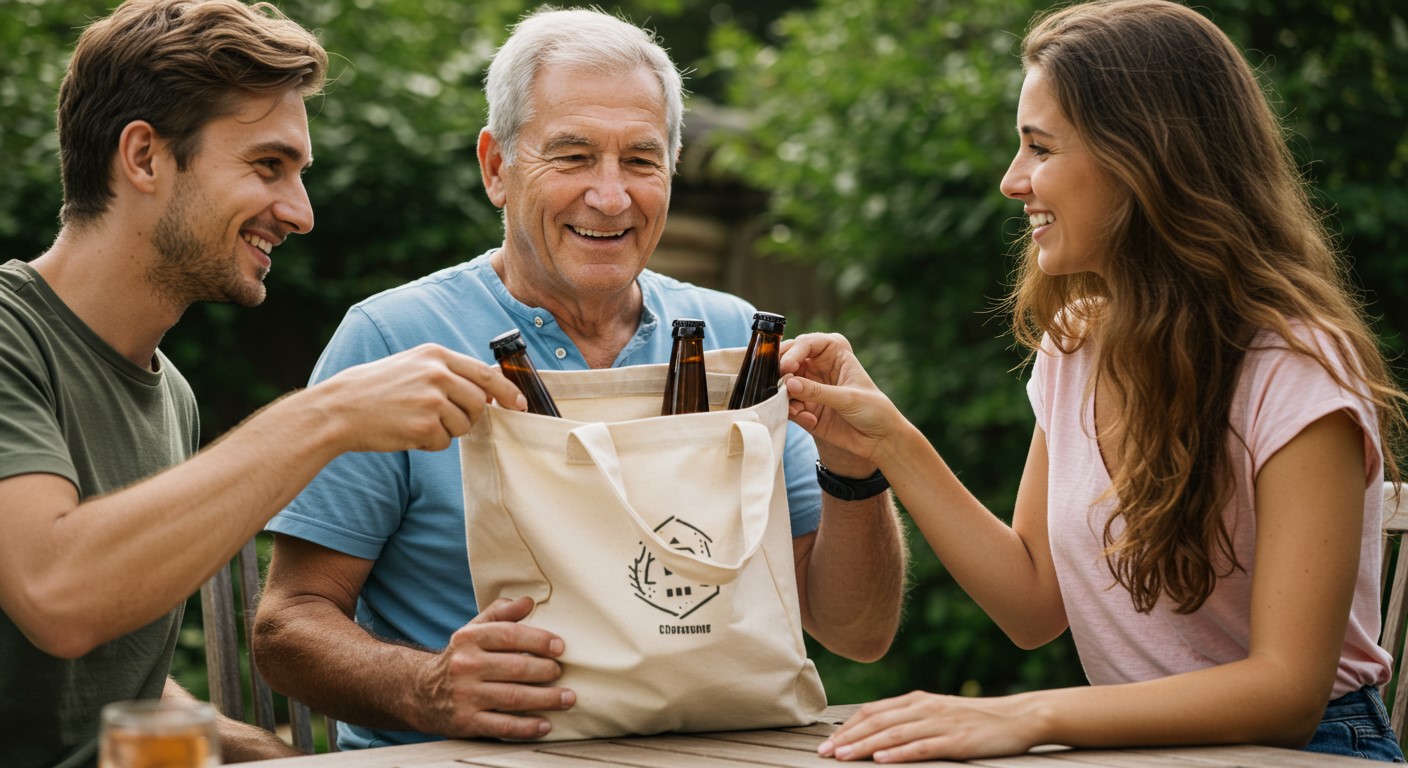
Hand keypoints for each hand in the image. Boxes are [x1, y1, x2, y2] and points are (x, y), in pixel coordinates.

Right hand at [314, 343, 526, 453]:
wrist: (339, 408)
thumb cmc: (375, 389)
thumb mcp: (412, 365)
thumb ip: (447, 373)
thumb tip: (486, 392)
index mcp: (435, 355)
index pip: (486, 372)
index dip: (507, 391)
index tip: (520, 404)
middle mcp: (437, 373)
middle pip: (479, 402)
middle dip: (469, 416)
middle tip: (443, 418)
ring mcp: (432, 399)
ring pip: (464, 425)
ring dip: (446, 431)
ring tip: (417, 421)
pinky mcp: (424, 424)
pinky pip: (444, 442)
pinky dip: (429, 443)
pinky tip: (407, 432)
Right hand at [417, 596, 574, 739]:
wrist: (421, 693)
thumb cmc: (461, 657)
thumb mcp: (474, 630)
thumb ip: (501, 613)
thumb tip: (529, 601)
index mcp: (468, 638)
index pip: (509, 635)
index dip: (538, 640)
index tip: (560, 647)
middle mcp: (464, 666)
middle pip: (515, 667)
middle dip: (546, 671)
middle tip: (562, 673)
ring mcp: (464, 696)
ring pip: (513, 697)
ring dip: (546, 699)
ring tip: (567, 698)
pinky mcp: (466, 722)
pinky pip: (502, 726)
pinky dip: (527, 727)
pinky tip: (545, 725)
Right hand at [779, 333, 904, 463]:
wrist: (880, 440)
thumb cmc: (874, 410)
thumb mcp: (848, 398)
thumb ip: (818, 392)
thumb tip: (789, 384)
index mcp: (834, 356)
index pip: (808, 343)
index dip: (794, 351)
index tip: (787, 366)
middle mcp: (818, 370)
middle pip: (789, 360)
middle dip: (781, 370)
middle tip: (778, 383)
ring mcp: (810, 390)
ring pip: (785, 384)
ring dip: (784, 395)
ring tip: (796, 408)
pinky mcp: (806, 410)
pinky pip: (788, 407)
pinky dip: (792, 413)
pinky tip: (809, 420)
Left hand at [820, 691, 1039, 761]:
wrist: (1017, 717)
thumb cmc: (975, 718)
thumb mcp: (938, 711)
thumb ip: (910, 717)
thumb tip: (877, 731)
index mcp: (917, 700)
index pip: (872, 712)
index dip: (847, 727)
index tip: (827, 742)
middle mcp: (924, 708)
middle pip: (877, 723)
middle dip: (847, 738)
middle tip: (824, 753)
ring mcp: (940, 723)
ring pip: (893, 735)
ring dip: (864, 747)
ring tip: (842, 757)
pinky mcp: (956, 741)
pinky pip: (922, 748)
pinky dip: (899, 754)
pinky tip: (881, 761)